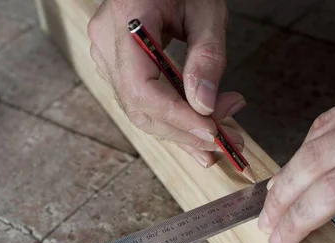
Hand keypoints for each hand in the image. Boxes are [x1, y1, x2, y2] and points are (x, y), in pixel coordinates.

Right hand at [87, 0, 245, 166]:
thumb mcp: (207, 10)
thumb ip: (207, 56)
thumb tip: (205, 106)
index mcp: (125, 18)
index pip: (141, 88)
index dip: (177, 117)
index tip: (212, 132)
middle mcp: (106, 40)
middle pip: (140, 106)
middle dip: (186, 130)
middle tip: (228, 137)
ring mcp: (106, 53)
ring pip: (140, 110)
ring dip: (182, 130)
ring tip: (222, 135)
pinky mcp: (116, 64)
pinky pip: (141, 100)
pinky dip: (171, 118)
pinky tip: (197, 131)